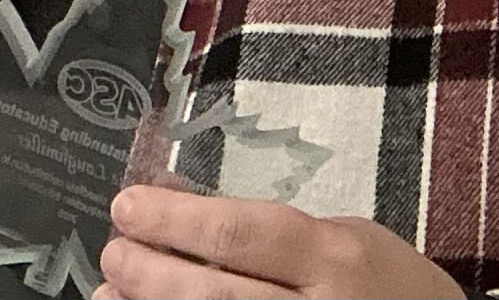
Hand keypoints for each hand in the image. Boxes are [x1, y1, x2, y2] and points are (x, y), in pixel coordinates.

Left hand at [95, 186, 465, 299]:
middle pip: (211, 295)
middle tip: (113, 250)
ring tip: (110, 292)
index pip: (236, 234)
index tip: (128, 206)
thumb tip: (182, 208)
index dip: (172, 221)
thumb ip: (268, 230)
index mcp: (332, 260)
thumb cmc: (388, 288)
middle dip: (148, 271)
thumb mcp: (343, 236)